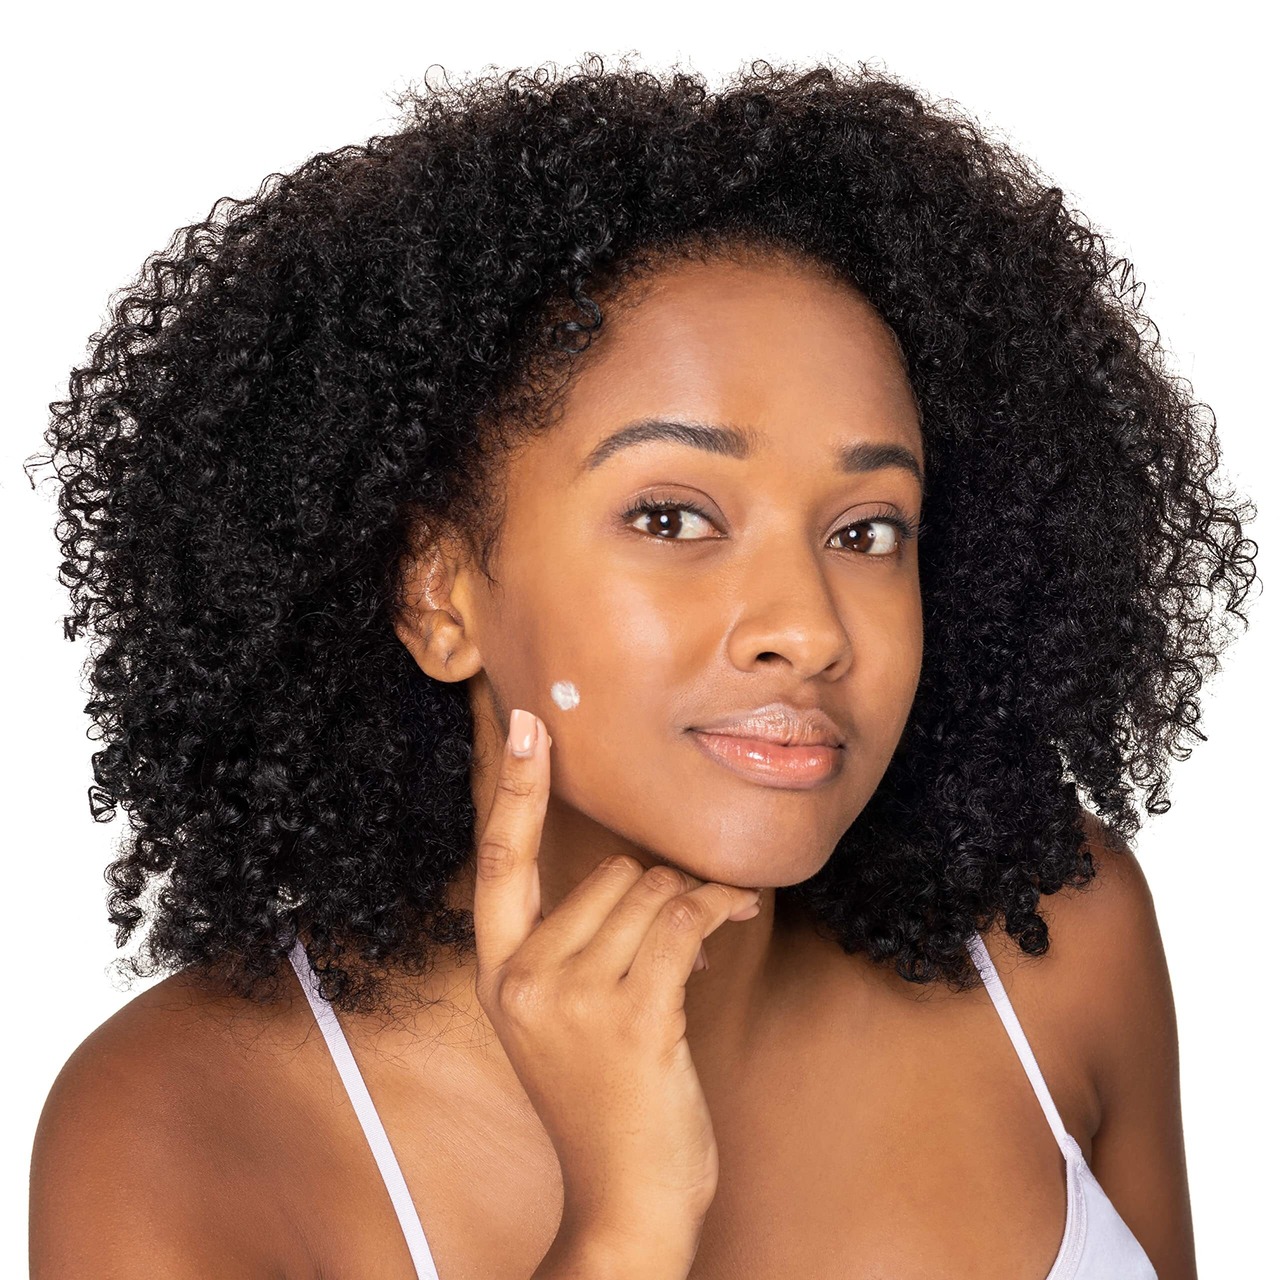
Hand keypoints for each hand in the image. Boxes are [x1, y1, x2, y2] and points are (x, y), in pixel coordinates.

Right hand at [473, 707, 761, 1261]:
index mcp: (500, 973)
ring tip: (703, 947)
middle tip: (683, 933)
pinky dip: (720, 911)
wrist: (625, 1203)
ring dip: (694, 909)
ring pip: (652, 894)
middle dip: (658, 894)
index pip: (499, 860)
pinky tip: (733, 922)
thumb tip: (654, 880)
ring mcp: (574, 996)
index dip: (512, 789)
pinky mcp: (632, 1014)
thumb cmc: (606, 1104)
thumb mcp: (562, 1021)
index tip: (524, 725)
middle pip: (611, 875)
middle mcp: (524, 978)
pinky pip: (685, 921)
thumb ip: (582, 947)